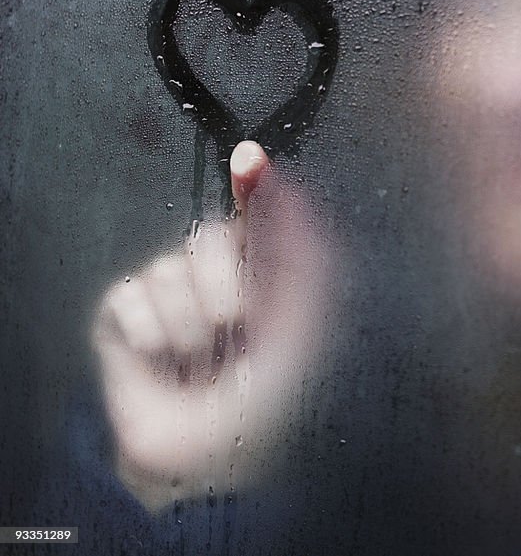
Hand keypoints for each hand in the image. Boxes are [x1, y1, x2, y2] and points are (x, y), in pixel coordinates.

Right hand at [92, 142, 329, 511]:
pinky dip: (151, 337)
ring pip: (168, 267)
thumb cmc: (260, 399)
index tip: (251, 160)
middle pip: (208, 237)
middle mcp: (212, 274)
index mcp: (260, 275)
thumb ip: (300, 266)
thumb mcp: (296, 334)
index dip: (253, 185)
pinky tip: (163, 362)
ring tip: (199, 361)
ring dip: (190, 326)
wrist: (203, 458)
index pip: (254, 218)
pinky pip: (132, 297)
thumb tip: (296, 199)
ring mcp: (166, 290)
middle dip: (225, 286)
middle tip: (235, 331)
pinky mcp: (123, 312)